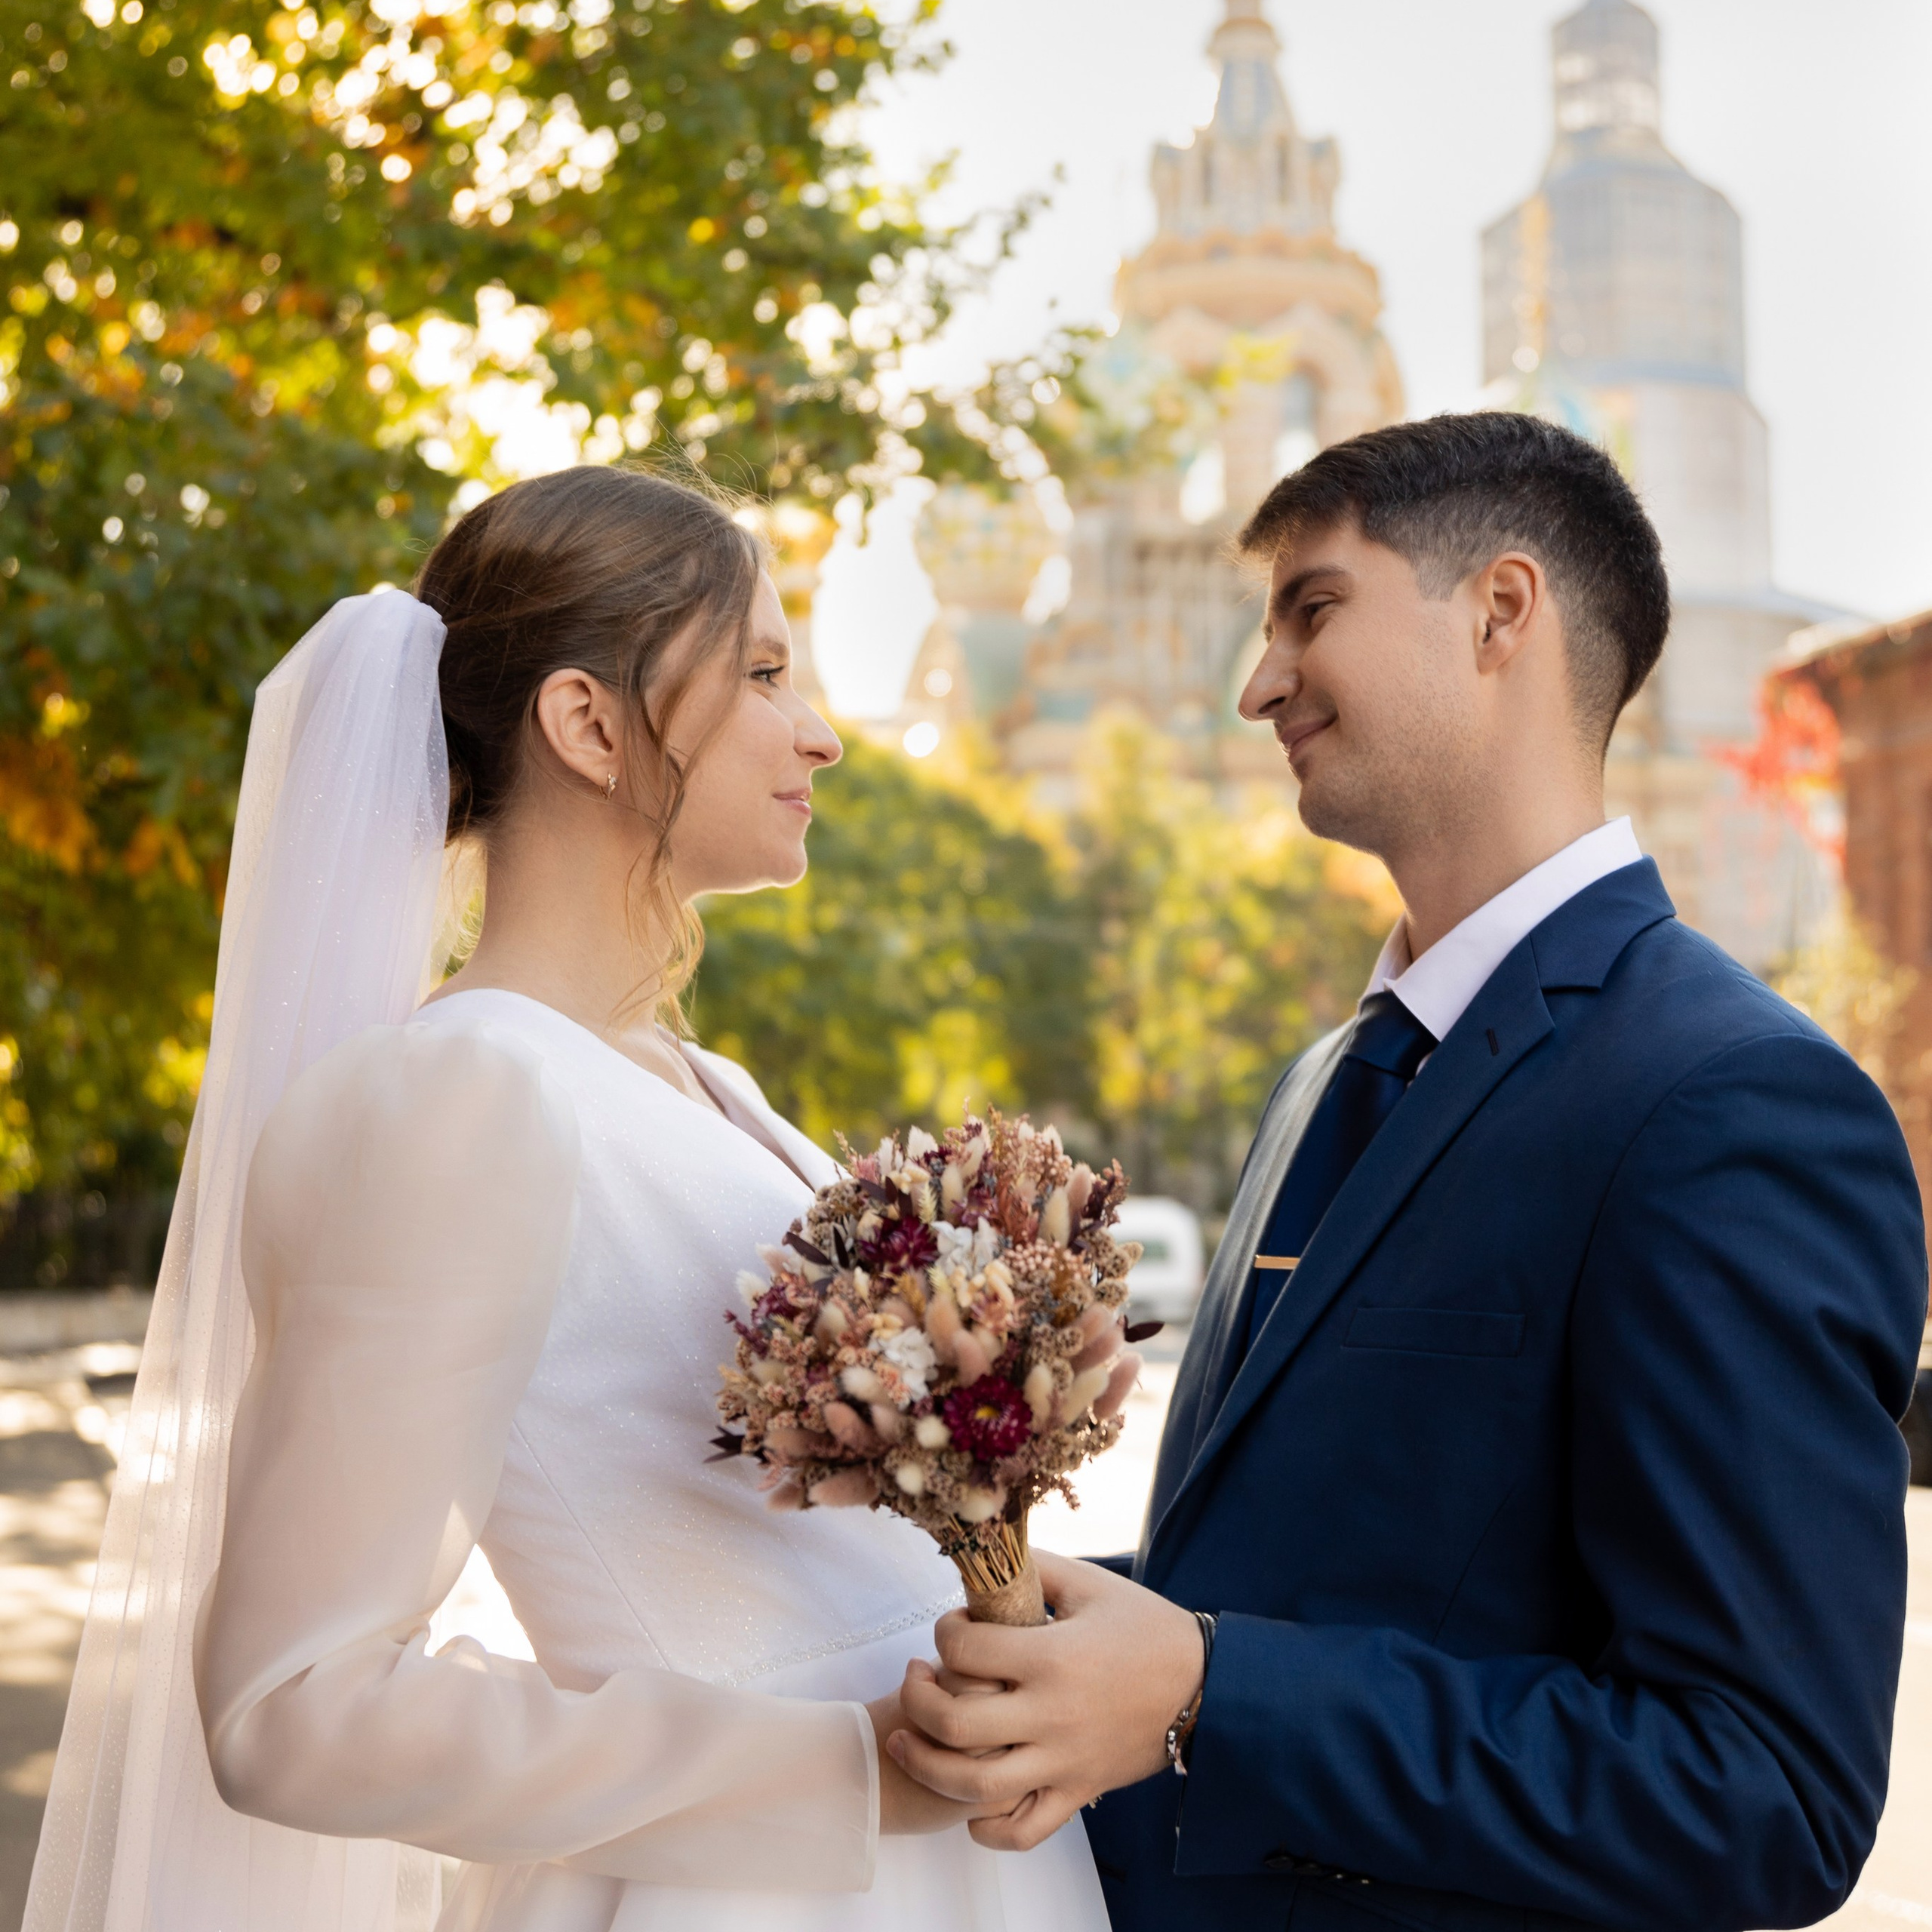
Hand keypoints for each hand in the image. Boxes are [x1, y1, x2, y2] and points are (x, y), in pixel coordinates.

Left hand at [886, 1549, 1204, 1850]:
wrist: (1205, 1686)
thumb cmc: (1146, 1629)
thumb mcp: (1091, 1584)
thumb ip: (1034, 1568)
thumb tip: (985, 1557)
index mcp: (1053, 1657)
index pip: (965, 1649)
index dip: (943, 1630)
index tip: (951, 1624)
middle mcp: (1051, 1715)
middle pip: (954, 1724)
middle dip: (916, 1699)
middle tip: (915, 1675)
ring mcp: (1063, 1762)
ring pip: (974, 1786)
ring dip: (927, 1764)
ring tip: (906, 1739)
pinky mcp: (1078, 1792)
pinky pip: (1022, 1830)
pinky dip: (985, 1827)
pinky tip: (966, 1803)